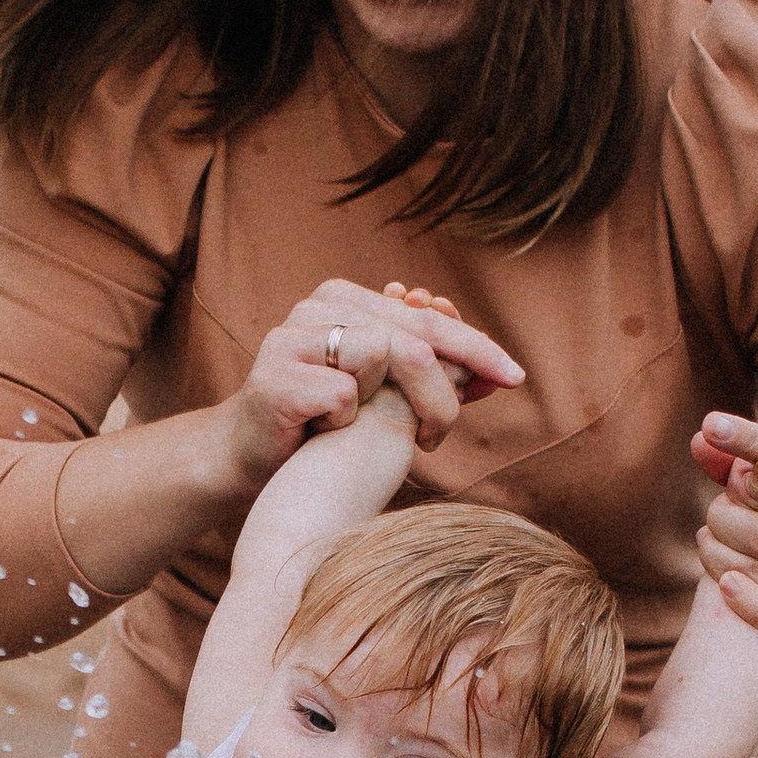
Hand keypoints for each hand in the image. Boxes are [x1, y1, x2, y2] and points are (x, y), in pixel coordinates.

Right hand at [227, 276, 524, 488]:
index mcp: (347, 298)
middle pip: (412, 340)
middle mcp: (319, 304)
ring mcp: (292, 335)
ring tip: (360, 436)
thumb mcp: (383, 398)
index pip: (427, 319)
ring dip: (386, 411)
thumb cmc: (321, 429)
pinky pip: (342, 395)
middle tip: (440, 435)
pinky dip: (341, 425)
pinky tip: (318, 434)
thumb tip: (495, 372)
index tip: (513, 378)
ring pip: (381, 358)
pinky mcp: (274, 375)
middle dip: (444, 391)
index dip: (474, 348)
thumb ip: (429, 377)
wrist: (245, 460)